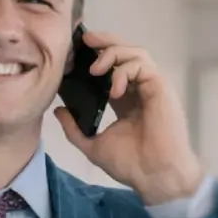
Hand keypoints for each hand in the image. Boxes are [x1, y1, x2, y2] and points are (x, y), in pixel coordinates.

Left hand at [53, 27, 203, 204]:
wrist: (155, 176)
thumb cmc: (131, 164)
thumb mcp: (93, 146)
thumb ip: (75, 129)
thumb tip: (58, 111)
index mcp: (126, 101)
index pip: (113, 69)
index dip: (97, 57)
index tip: (76, 53)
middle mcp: (139, 90)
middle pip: (126, 53)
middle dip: (106, 42)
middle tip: (84, 41)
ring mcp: (151, 88)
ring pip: (136, 53)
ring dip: (113, 53)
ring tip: (95, 68)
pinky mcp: (160, 87)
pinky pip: (142, 65)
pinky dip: (125, 70)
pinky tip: (114, 89)